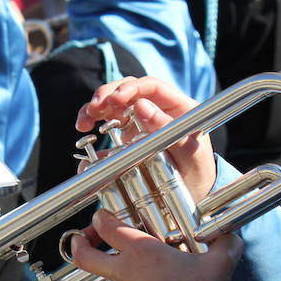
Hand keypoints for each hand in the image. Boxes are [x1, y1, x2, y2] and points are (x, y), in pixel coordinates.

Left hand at [71, 209, 243, 280]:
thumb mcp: (219, 265)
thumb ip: (225, 246)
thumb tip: (232, 238)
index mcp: (140, 253)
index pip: (107, 227)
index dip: (100, 218)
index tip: (101, 215)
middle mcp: (124, 274)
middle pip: (84, 256)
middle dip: (79, 244)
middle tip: (82, 239)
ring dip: (123, 276)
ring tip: (150, 276)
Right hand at [76, 76, 215, 201]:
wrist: (192, 194)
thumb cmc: (197, 173)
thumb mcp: (190, 154)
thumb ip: (167, 129)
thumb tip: (141, 106)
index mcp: (178, 107)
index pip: (151, 86)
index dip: (131, 88)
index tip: (114, 99)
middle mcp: (157, 109)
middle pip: (128, 90)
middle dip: (106, 95)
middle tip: (93, 110)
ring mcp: (141, 122)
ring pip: (113, 104)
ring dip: (94, 109)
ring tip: (83, 123)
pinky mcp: (128, 137)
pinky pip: (108, 127)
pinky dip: (94, 131)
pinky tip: (85, 138)